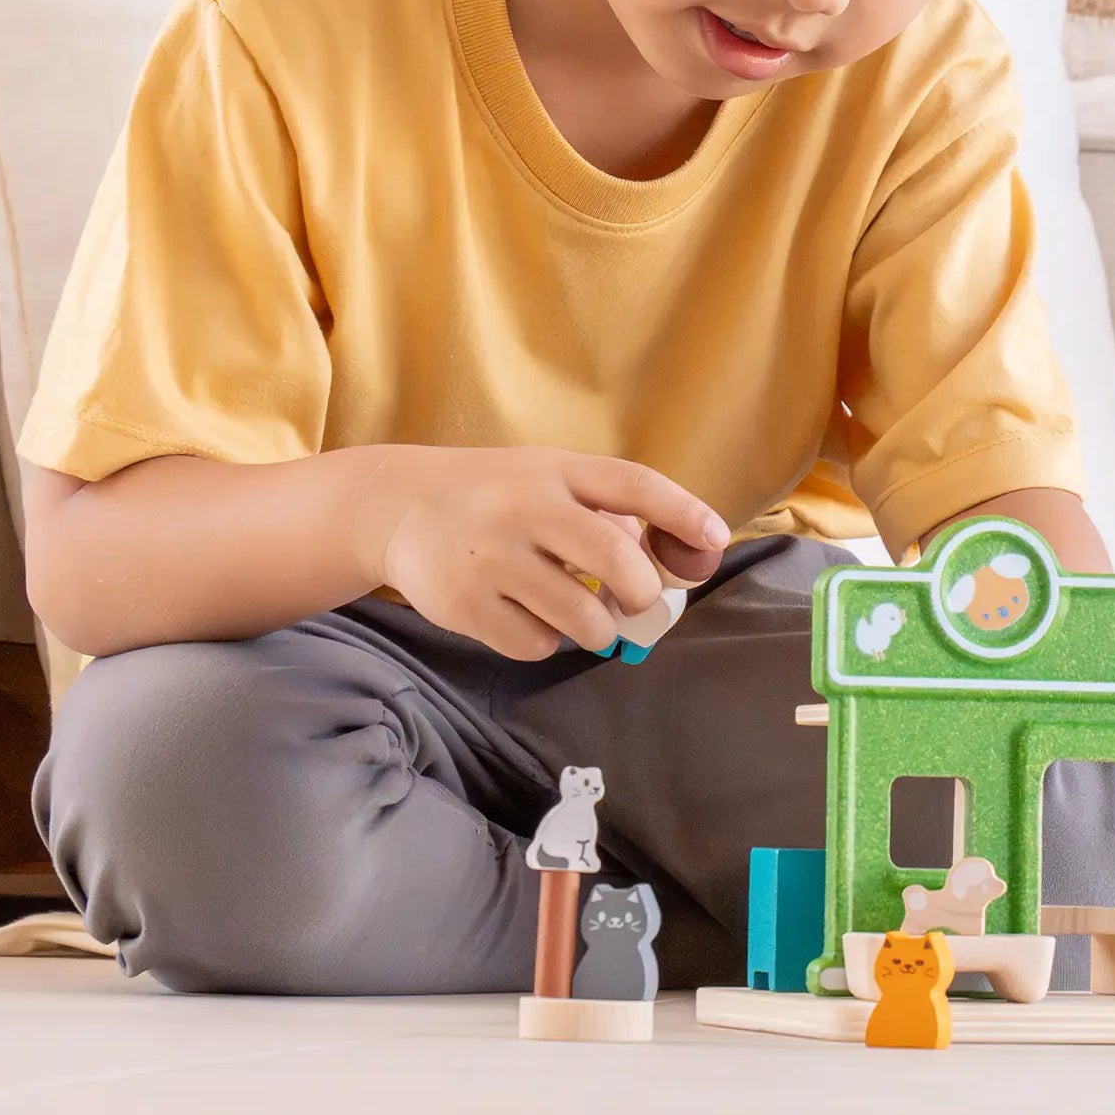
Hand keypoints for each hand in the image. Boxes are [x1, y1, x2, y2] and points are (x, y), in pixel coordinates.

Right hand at [349, 444, 729, 659]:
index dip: (682, 512)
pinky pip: (534, 644)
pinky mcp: (463, 604)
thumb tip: (675, 558)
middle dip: (641, 591)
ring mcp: (491, 556)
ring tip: (587, 619)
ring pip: (580, 616)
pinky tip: (531, 619)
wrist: (399, 505)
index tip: (715, 539)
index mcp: (555, 471)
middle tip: (637, 602)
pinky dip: (546, 643)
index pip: (632, 484)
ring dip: (598, 630)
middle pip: (614, 555)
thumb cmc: (498, 494)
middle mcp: (524, 507)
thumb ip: (604, 507)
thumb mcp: (548, 477)